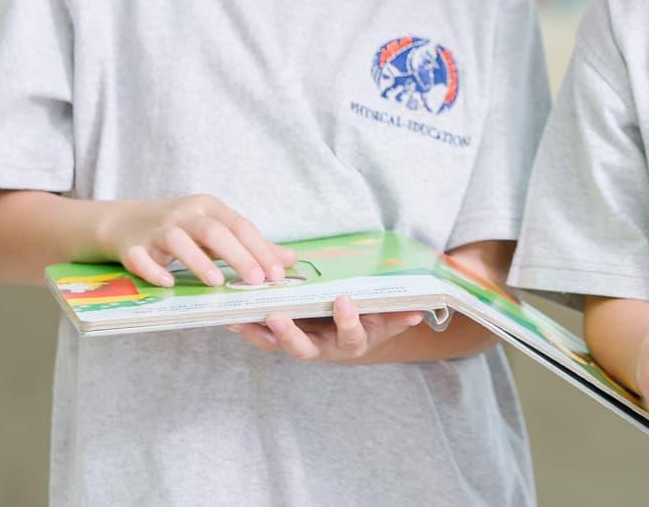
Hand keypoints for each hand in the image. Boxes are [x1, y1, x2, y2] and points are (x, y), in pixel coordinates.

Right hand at [96, 193, 296, 287]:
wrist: (126, 221)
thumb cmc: (182, 228)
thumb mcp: (217, 229)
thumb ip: (252, 245)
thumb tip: (290, 261)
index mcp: (208, 207)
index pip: (240, 225)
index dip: (260, 249)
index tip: (277, 274)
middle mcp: (184, 214)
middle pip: (214, 231)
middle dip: (238, 255)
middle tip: (256, 281)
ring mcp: (156, 229)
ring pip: (178, 240)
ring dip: (198, 261)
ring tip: (217, 283)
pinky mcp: (132, 247)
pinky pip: (140, 258)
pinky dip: (154, 270)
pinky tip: (169, 284)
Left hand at [227, 295, 426, 363]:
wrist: (355, 340)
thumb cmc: (373, 323)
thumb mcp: (389, 320)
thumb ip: (399, 315)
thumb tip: (419, 311)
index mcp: (351, 342)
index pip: (350, 333)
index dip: (348, 320)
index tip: (345, 300)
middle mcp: (323, 349)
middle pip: (303, 349)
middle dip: (288, 334)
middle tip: (276, 316)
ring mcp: (302, 345)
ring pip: (277, 346)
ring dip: (258, 333)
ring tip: (240, 319)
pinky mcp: (284, 340)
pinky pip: (263, 338)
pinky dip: (246, 329)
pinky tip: (229, 317)